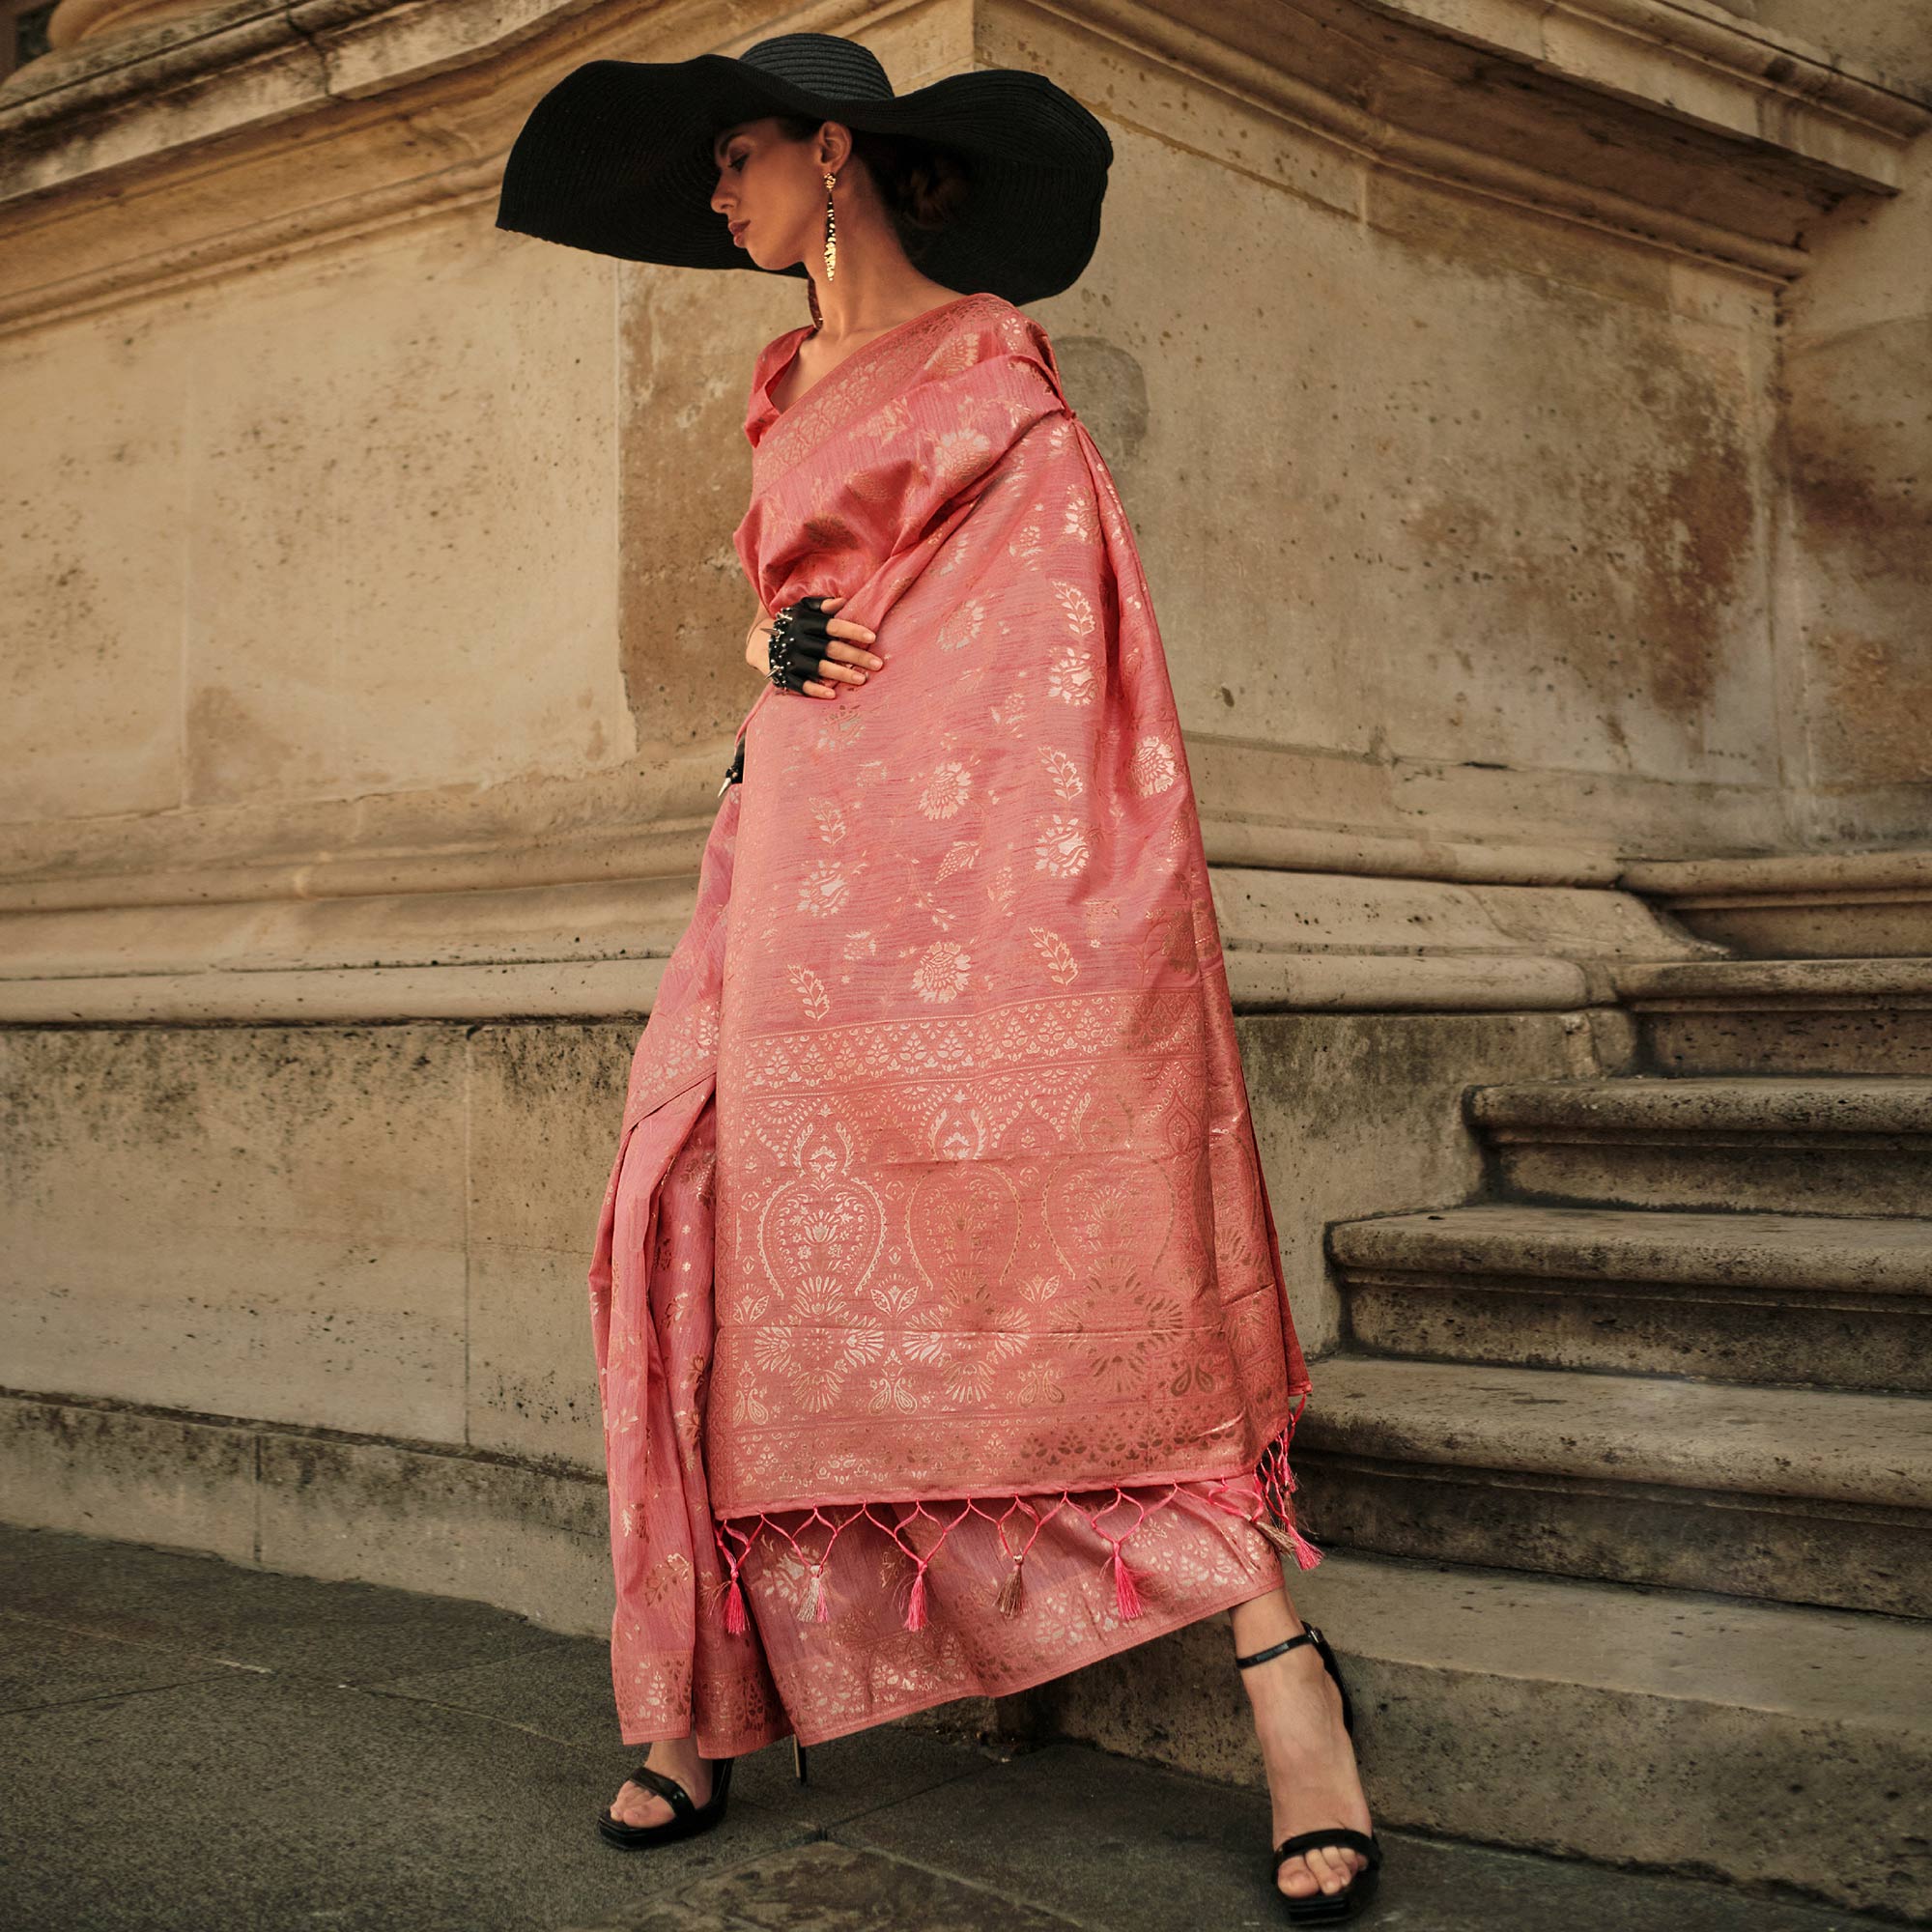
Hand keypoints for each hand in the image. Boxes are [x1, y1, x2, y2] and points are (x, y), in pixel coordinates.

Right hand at [744, 594, 881, 698]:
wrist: (760, 643)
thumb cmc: (791, 624)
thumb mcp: (802, 609)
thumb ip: (822, 605)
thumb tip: (843, 602)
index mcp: (804, 622)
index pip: (833, 626)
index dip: (853, 631)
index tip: (872, 637)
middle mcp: (796, 640)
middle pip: (832, 649)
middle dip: (856, 656)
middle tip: (878, 664)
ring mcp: (789, 659)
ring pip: (820, 668)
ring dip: (842, 674)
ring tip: (862, 679)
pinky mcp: (783, 676)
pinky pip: (801, 685)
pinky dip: (816, 690)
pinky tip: (833, 695)